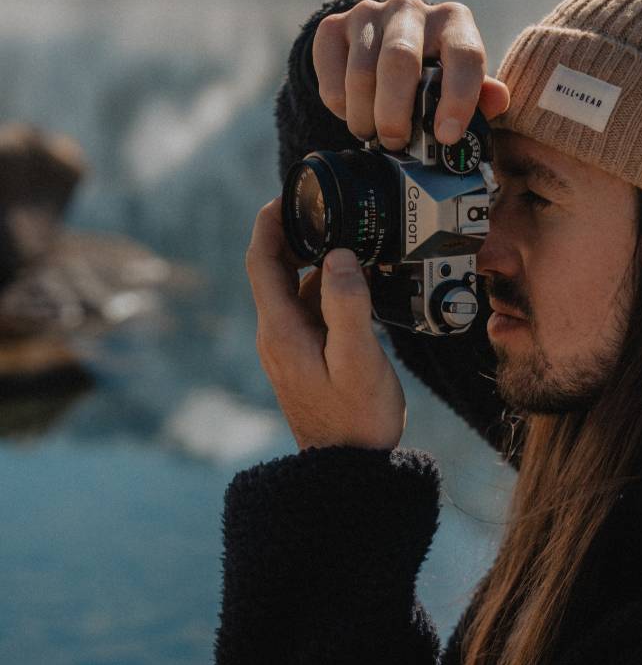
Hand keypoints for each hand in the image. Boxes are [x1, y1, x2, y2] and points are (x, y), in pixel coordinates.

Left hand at [245, 199, 405, 450]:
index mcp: (282, 330)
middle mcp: (277, 336)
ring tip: (349, 245)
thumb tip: (339, 256)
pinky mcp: (303, 360)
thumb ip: (349, 305)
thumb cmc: (356, 417)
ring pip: (294, 292)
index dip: (269, 224)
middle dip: (294, 237)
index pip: (261, 261)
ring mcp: (288, 349)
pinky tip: (354, 291)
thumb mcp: (358, 359)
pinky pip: (308, 313)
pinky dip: (325, 292)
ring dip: (315, 265)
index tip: (287, 197)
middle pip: (274, 271)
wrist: (347, 467)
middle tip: (325, 213)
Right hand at [311, 0, 509, 147]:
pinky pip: (331, 74)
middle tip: (396, 143)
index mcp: (453, 23)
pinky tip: (354, 114)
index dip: (458, 98)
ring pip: (361, 72)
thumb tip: (499, 99)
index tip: (446, 136)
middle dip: (396, 113)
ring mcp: (369, 14)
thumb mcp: (461, 86)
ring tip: (374, 136)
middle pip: (399, 59)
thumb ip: (481, 96)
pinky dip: (341, 106)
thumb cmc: (432, 76)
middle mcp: (411, 9)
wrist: (383, 46)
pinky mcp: (333, 27)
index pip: (463, 55)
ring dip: (365, 117)